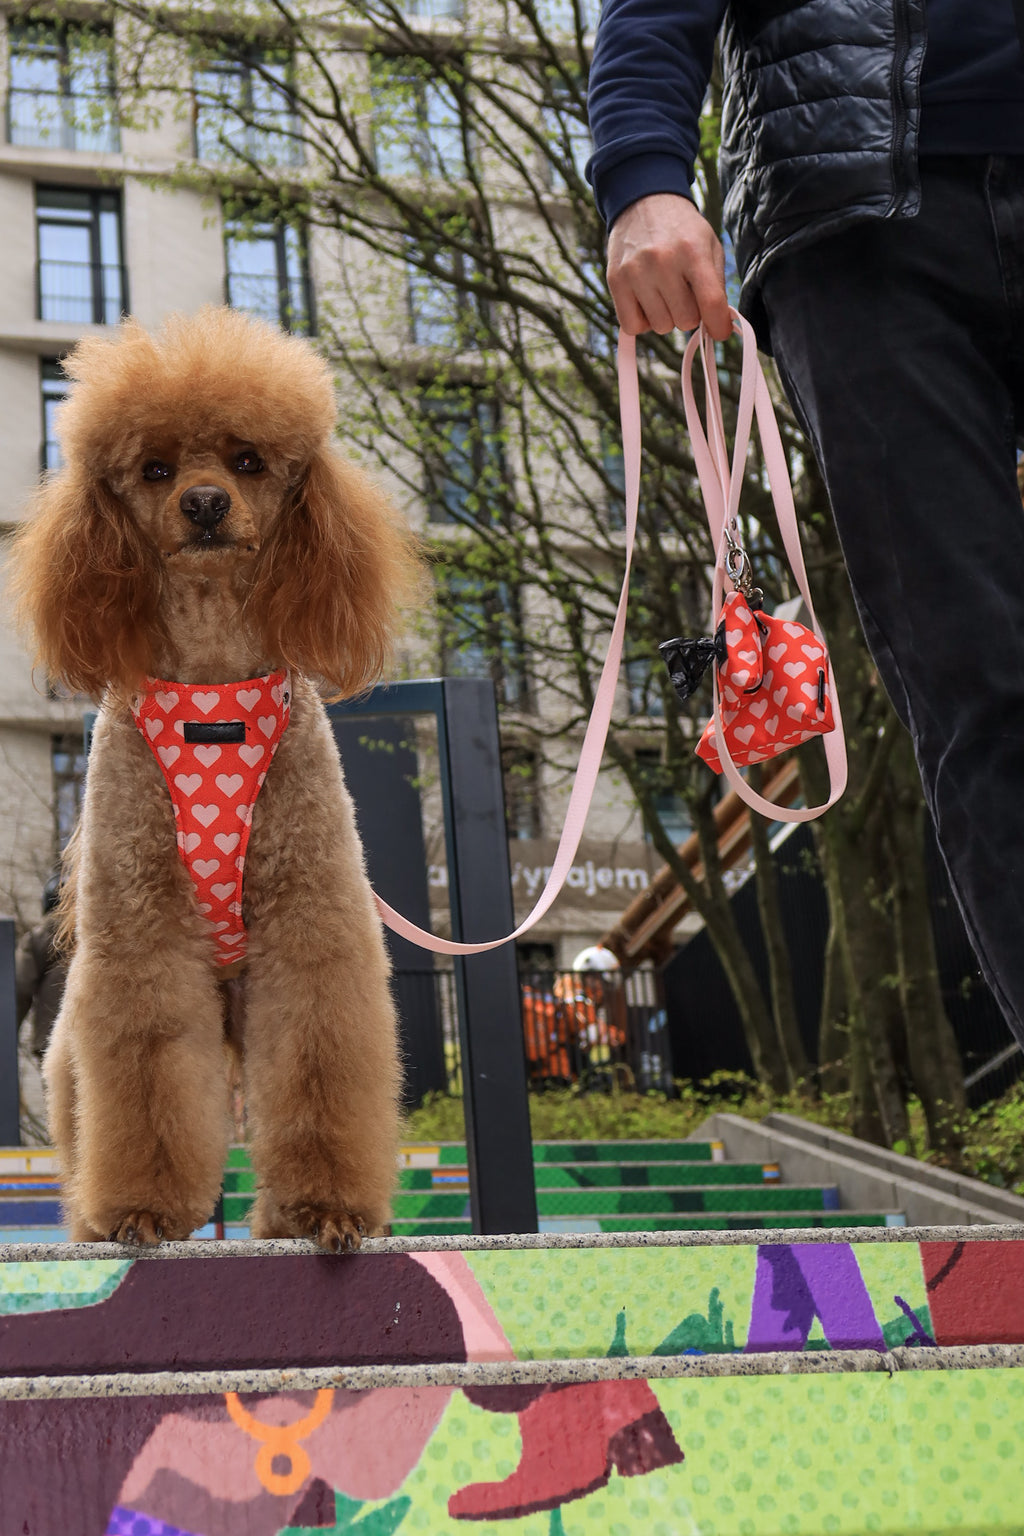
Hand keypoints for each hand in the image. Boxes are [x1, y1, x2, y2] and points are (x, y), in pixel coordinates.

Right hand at [607, 192, 731, 340]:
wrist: (643, 202)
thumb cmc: (682, 230)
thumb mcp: (709, 245)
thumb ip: (717, 285)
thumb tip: (718, 325)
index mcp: (693, 251)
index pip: (711, 303)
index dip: (718, 326)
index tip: (719, 331)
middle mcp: (663, 261)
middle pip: (685, 321)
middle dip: (689, 313)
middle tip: (684, 294)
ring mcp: (636, 272)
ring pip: (661, 326)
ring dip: (666, 316)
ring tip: (664, 292)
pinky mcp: (616, 281)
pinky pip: (633, 326)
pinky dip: (643, 321)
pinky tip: (647, 301)